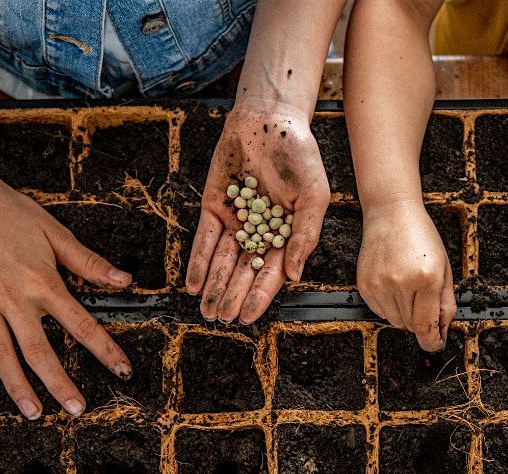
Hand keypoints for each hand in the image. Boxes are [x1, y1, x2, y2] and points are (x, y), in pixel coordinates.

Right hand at [0, 173, 133, 417]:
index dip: (105, 349)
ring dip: (16, 386)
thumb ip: (89, 262)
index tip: (122, 370)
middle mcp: (12, 298)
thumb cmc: (10, 211)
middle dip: (60, 382)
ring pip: (0, 354)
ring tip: (33, 412)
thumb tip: (124, 281)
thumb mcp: (55, 232)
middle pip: (39, 350)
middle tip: (77, 408)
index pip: (81, 323)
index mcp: (42, 281)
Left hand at [185, 101, 330, 323]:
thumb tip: (294, 274)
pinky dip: (199, 261)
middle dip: (232, 296)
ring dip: (214, 286)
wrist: (270, 119)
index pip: (272, 272)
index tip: (248, 316)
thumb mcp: (314, 196)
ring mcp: (236, 221)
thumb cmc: (300, 155)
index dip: (259, 295)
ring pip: (223, 260)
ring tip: (206, 310)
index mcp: (287, 233)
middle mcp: (260, 232)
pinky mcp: (214, 206)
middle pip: (244, 271)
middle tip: (221, 319)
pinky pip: (205, 239)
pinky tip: (193, 284)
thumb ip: (305, 235)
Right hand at [356, 200, 456, 350]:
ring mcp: (380, 285)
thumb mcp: (444, 267)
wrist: (391, 213)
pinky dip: (389, 306)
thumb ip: (446, 302)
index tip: (434, 344)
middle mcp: (402, 283)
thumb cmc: (421, 236)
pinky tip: (393, 285)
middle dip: (420, 321)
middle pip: (411, 326)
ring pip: (395, 321)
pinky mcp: (365, 285)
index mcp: (427, 278)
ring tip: (407, 289)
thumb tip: (442, 331)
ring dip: (404, 313)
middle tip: (423, 301)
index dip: (432, 341)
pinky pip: (379, 312)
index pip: (427, 326)